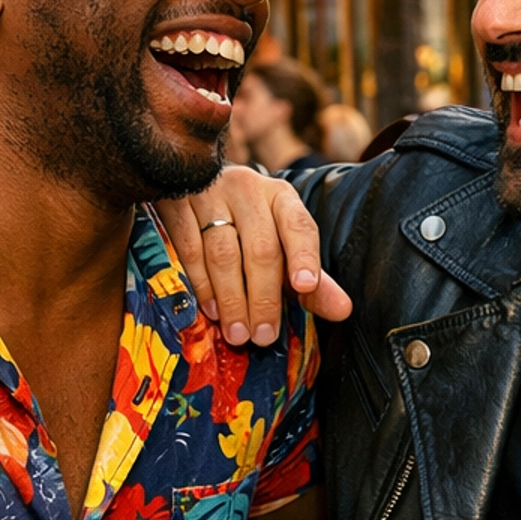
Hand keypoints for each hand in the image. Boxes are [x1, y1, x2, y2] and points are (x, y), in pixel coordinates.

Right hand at [155, 168, 351, 344]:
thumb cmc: (250, 225)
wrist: (196, 183)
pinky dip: (201, 285)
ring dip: (232, 299)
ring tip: (238, 333)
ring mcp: (209, 194)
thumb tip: (344, 310)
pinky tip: (211, 310)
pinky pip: (188, 249)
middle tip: (263, 336)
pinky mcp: (176, 203)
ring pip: (223, 252)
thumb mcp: (283, 245)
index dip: (304, 255)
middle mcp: (248, 189)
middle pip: (261, 248)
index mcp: (281, 197)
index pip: (298, 225)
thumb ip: (312, 280)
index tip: (305, 285)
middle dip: (264, 297)